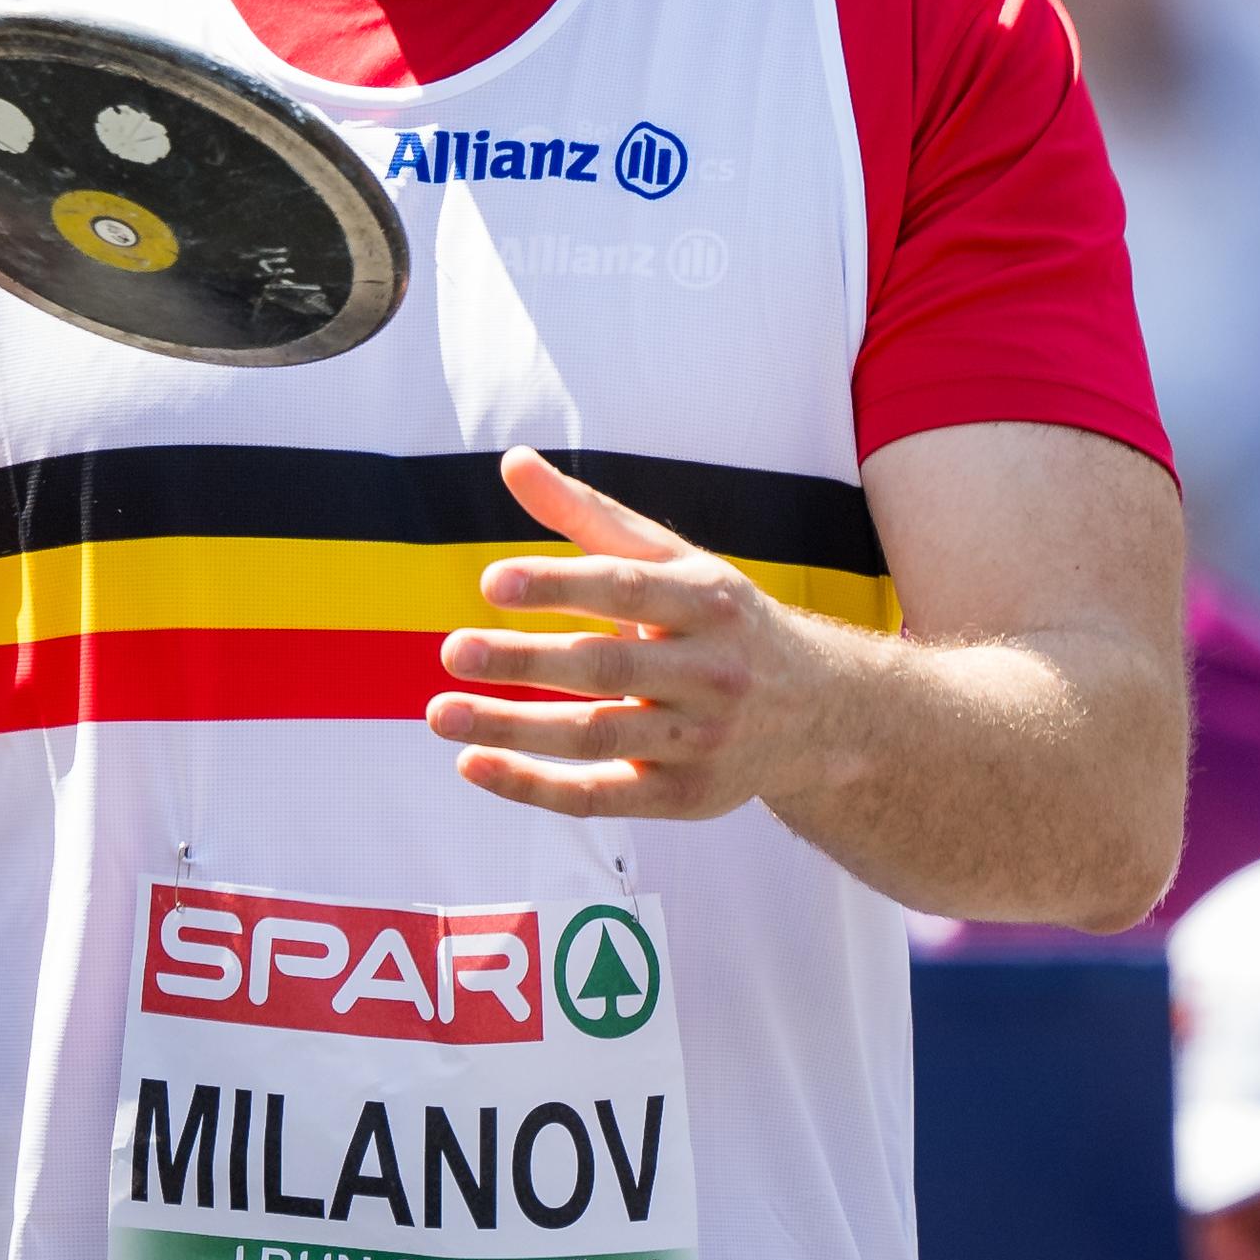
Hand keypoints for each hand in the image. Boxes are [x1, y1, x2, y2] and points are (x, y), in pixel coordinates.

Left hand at [425, 448, 816, 819]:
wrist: (821, 713)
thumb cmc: (719, 622)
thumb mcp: (672, 562)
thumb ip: (588, 517)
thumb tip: (512, 461)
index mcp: (706, 601)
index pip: (627, 589)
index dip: (559, 584)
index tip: (490, 581)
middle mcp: (710, 672)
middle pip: (608, 669)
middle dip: (524, 661)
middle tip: (451, 651)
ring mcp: (700, 741)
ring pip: (596, 738)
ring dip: (513, 729)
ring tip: (439, 713)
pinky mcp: (684, 798)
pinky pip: (599, 798)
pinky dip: (534, 787)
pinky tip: (473, 764)